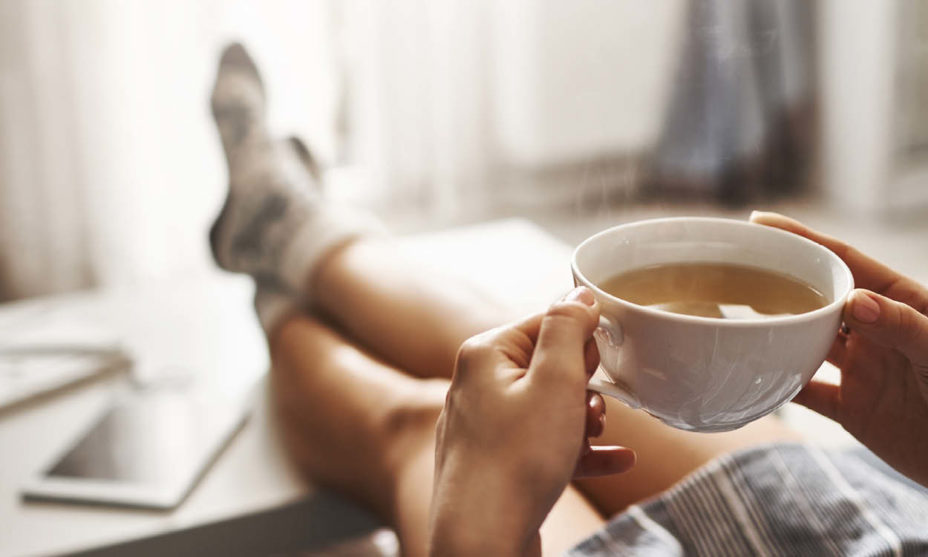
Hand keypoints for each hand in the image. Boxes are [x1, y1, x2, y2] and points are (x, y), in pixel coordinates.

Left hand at [430, 287, 635, 556]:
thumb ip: (567, 330)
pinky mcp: (495, 464)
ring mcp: (483, 427)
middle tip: (594, 409)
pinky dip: (577, 451)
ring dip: (582, 419)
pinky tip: (617, 461)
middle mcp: (476, 385)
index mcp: (485, 354)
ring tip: (597, 435)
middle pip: (547, 365)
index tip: (600, 368)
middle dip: (582, 386)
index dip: (581, 343)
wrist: (482, 540)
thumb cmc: (516, 461)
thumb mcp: (555, 382)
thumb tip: (579, 294)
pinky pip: (543, 445)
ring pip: (548, 407)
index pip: (544, 323)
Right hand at [751, 212, 927, 485]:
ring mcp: (861, 368)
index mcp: (899, 302)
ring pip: (806, 340)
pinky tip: (747, 377)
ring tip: (733, 315)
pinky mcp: (852, 408)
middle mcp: (875, 330)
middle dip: (779, 281)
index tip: (762, 223)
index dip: (803, 240)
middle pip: (818, 297)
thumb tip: (852, 300)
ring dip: (774, 330)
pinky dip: (777, 385)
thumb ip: (902, 325)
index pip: (845, 261)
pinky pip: (805, 391)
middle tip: (736, 269)